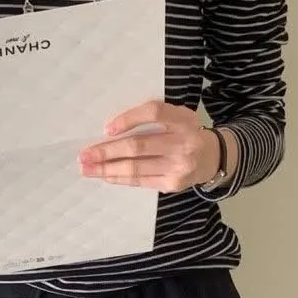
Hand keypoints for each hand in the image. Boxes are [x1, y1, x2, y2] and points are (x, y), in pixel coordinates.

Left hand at [78, 102, 232, 191]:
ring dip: (107, 169)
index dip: (128, 119)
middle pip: (138, 146)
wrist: (213, 158)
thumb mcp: (177, 116)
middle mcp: (183, 142)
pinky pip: (140, 181)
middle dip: (106, 151)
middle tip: (84, 155)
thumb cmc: (185, 132)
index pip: (154, 113)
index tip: (106, 129)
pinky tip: (105, 176)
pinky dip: (119, 178)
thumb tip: (111, 130)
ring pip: (135, 168)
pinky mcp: (173, 184)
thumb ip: (152, 118)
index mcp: (183, 119)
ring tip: (87, 168)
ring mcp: (178, 166)